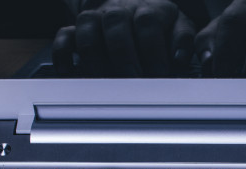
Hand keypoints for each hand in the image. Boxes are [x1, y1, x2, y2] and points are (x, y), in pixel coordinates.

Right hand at [53, 0, 195, 76]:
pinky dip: (64, 55)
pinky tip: (70, 73)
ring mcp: (96, 18)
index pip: (147, 23)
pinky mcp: (76, 29)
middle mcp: (120, 10)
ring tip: (103, 83)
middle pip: (115, 23)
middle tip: (132, 81)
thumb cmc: (157, 23)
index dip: (152, 50)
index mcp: (148, 9)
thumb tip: (180, 59)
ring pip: (87, 28)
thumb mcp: (178, 26)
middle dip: (124, 55)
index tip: (159, 75)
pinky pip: (63, 37)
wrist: (129, 3)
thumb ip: (183, 41)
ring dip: (95, 57)